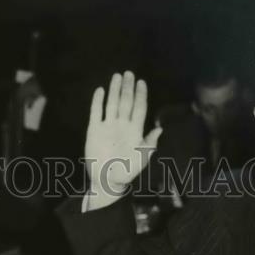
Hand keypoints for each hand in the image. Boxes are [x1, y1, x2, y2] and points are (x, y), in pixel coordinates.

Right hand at [84, 71, 162, 209]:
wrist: (107, 181)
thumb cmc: (126, 172)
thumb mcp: (141, 159)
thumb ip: (149, 144)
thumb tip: (160, 129)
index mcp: (135, 131)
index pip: (139, 108)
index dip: (141, 95)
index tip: (142, 82)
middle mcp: (122, 125)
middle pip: (126, 102)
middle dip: (128, 88)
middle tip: (129, 73)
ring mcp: (108, 126)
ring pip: (112, 104)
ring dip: (114, 90)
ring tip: (117, 76)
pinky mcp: (94, 130)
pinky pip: (96, 113)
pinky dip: (98, 102)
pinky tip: (100, 90)